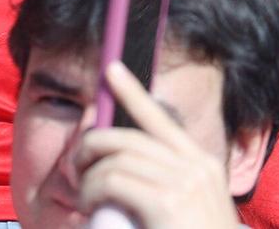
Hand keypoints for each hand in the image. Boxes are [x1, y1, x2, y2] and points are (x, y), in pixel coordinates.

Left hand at [70, 62, 240, 228]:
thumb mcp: (185, 209)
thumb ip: (160, 185)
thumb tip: (119, 165)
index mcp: (202, 166)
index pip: (161, 120)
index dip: (133, 92)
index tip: (111, 69)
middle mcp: (196, 168)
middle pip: (126, 137)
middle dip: (90, 146)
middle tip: (76, 169)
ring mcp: (184, 183)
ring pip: (113, 158)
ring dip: (87, 176)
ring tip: (84, 199)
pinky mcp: (168, 203)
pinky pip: (111, 180)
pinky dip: (91, 192)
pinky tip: (89, 208)